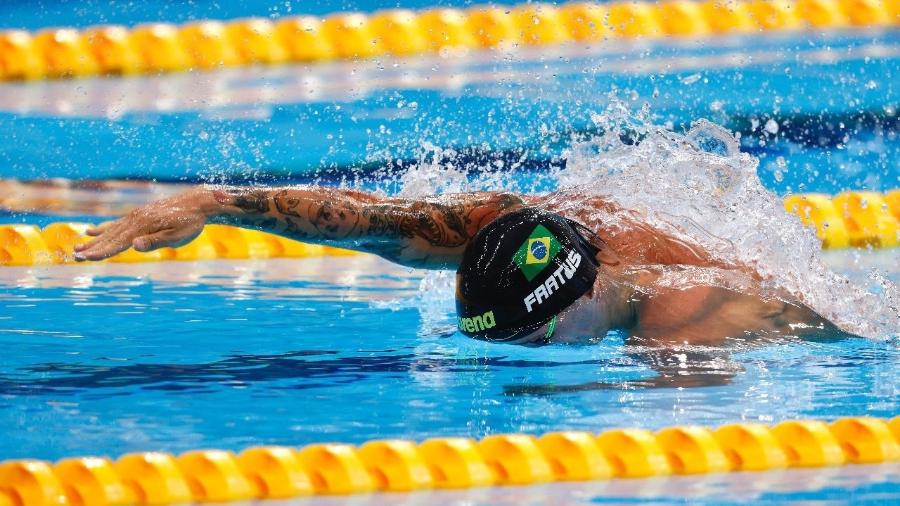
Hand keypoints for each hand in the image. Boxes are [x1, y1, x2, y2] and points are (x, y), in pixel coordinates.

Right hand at [74, 189, 215, 260]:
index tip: (87, 259)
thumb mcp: (178, 236)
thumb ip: (155, 242)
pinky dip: (103, 229)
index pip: (119, 242)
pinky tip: (92, 232)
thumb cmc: (190, 223)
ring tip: (77, 247)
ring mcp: (136, 216)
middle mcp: (135, 219)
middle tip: (74, 256)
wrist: (198, 203)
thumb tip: (134, 246)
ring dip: (94, 240)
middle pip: (111, 236)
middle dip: (93, 248)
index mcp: (143, 226)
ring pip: (111, 230)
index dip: (103, 252)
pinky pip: (117, 223)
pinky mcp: (139, 215)